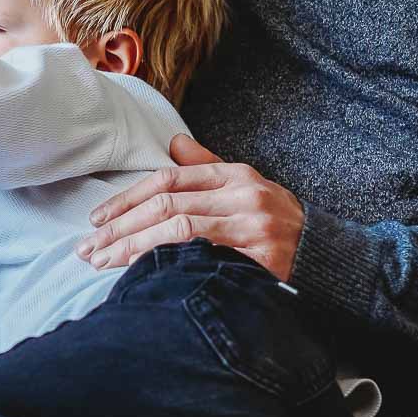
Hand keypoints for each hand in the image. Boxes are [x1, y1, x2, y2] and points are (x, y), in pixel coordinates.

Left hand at [76, 135, 304, 280]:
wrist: (328, 257)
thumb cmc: (278, 221)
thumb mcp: (246, 185)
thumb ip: (206, 167)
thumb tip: (172, 142)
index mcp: (233, 175)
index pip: (167, 179)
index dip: (127, 198)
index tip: (97, 219)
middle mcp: (242, 195)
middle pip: (165, 205)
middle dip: (120, 228)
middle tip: (88, 247)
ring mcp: (252, 226)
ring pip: (178, 231)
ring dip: (133, 248)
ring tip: (103, 263)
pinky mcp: (261, 258)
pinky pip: (204, 257)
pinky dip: (169, 264)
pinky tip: (143, 274)